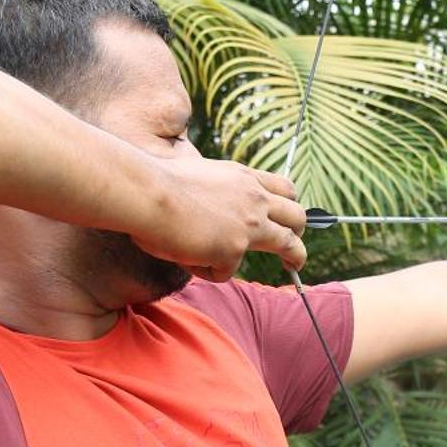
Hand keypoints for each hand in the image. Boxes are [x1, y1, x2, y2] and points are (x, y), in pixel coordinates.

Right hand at [134, 157, 307, 279]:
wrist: (146, 193)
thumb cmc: (155, 182)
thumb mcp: (195, 175)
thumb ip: (211, 189)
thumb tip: (203, 206)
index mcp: (242, 177)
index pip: (282, 187)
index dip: (288, 203)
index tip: (288, 215)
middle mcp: (253, 198)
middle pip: (297, 214)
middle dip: (300, 230)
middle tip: (296, 243)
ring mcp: (249, 224)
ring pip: (289, 243)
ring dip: (295, 256)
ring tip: (294, 265)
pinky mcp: (234, 249)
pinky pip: (227, 271)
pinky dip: (209, 271)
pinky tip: (189, 262)